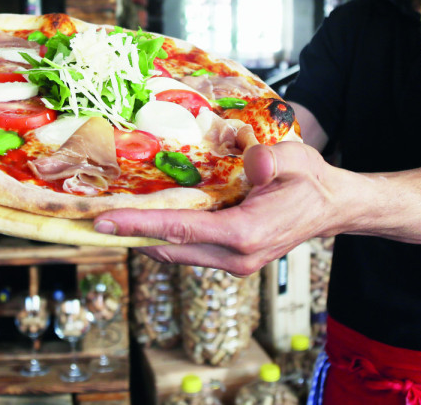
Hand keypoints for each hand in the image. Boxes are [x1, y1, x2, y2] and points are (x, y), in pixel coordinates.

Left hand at [93, 140, 337, 275]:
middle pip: (168, 248)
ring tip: (110, 218)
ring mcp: (233, 262)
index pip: (182, 230)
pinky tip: (146, 219)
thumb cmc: (311, 179)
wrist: (331, 207)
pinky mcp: (231, 259)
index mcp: (247, 233)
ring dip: (144, 237)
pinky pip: (187, 250)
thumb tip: (253, 163)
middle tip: (89, 220)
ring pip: (175, 253)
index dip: (139, 225)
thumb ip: (272, 159)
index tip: (104, 222)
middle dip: (129, 235)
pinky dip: (164, 236)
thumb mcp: (296, 158)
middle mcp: (236, 256)